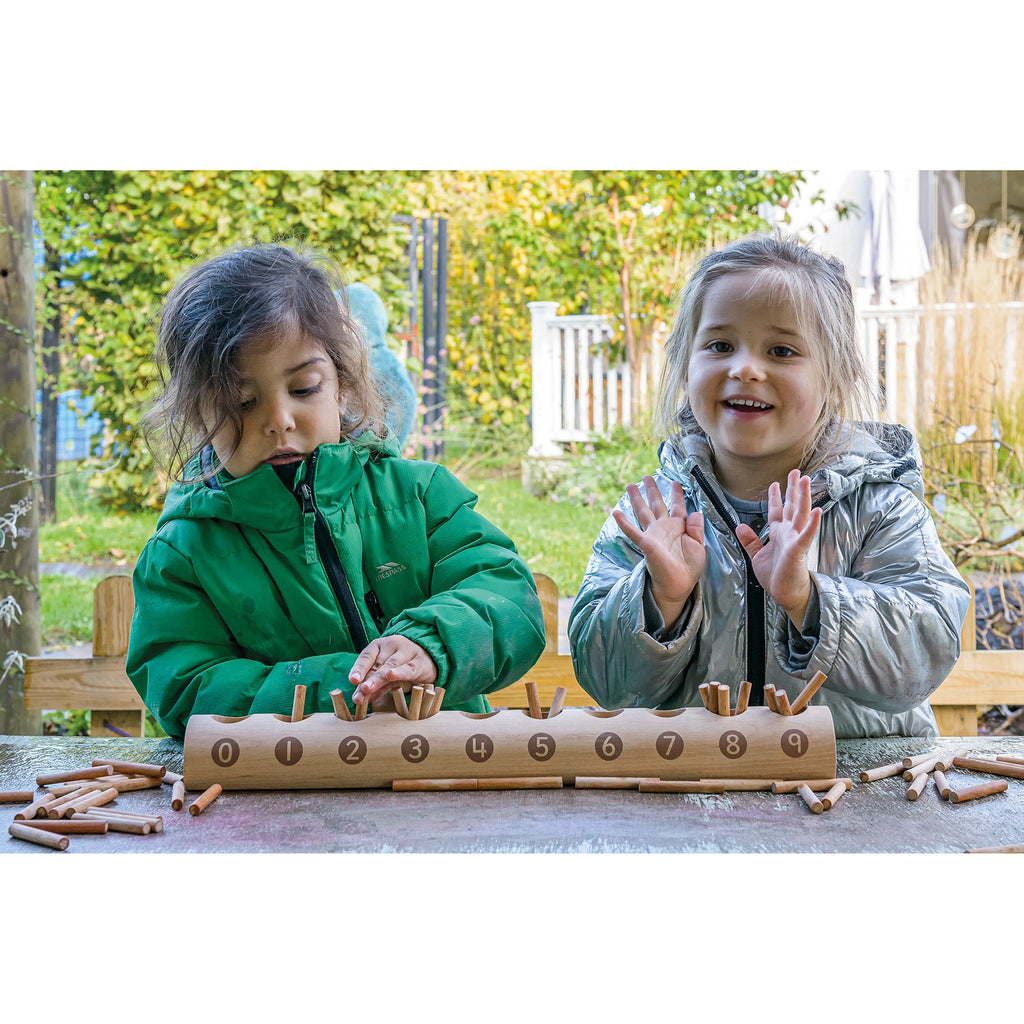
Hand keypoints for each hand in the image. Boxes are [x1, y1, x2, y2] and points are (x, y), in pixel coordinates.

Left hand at [349, 635, 437, 705]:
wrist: (428, 658)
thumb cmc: (402, 665)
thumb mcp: (385, 673)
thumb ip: (373, 685)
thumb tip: (359, 698)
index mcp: (379, 646)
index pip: (366, 656)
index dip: (359, 668)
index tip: (353, 680)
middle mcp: (392, 645)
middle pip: (377, 664)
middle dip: (367, 680)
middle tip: (359, 693)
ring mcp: (407, 651)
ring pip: (390, 665)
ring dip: (378, 679)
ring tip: (367, 688)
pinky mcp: (420, 661)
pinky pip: (408, 668)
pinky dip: (399, 673)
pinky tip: (391, 676)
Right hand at [613, 475, 705, 627]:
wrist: (679, 584)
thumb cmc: (689, 568)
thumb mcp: (699, 546)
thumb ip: (697, 529)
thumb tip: (696, 512)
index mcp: (679, 527)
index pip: (677, 506)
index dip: (676, 494)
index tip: (675, 482)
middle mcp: (664, 527)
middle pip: (656, 504)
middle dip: (652, 490)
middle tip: (646, 476)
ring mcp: (653, 534)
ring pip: (643, 512)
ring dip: (636, 499)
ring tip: (630, 486)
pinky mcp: (646, 543)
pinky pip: (633, 531)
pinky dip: (624, 522)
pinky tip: (616, 512)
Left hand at [735, 469, 819, 627]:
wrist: (785, 594)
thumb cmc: (775, 576)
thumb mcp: (757, 556)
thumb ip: (750, 541)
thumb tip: (740, 526)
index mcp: (779, 534)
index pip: (777, 511)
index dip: (775, 497)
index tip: (775, 483)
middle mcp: (788, 533)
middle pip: (792, 506)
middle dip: (793, 489)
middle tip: (797, 472)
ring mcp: (795, 540)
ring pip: (800, 514)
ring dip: (803, 497)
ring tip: (806, 481)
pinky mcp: (799, 550)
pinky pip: (806, 535)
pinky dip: (811, 524)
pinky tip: (817, 511)